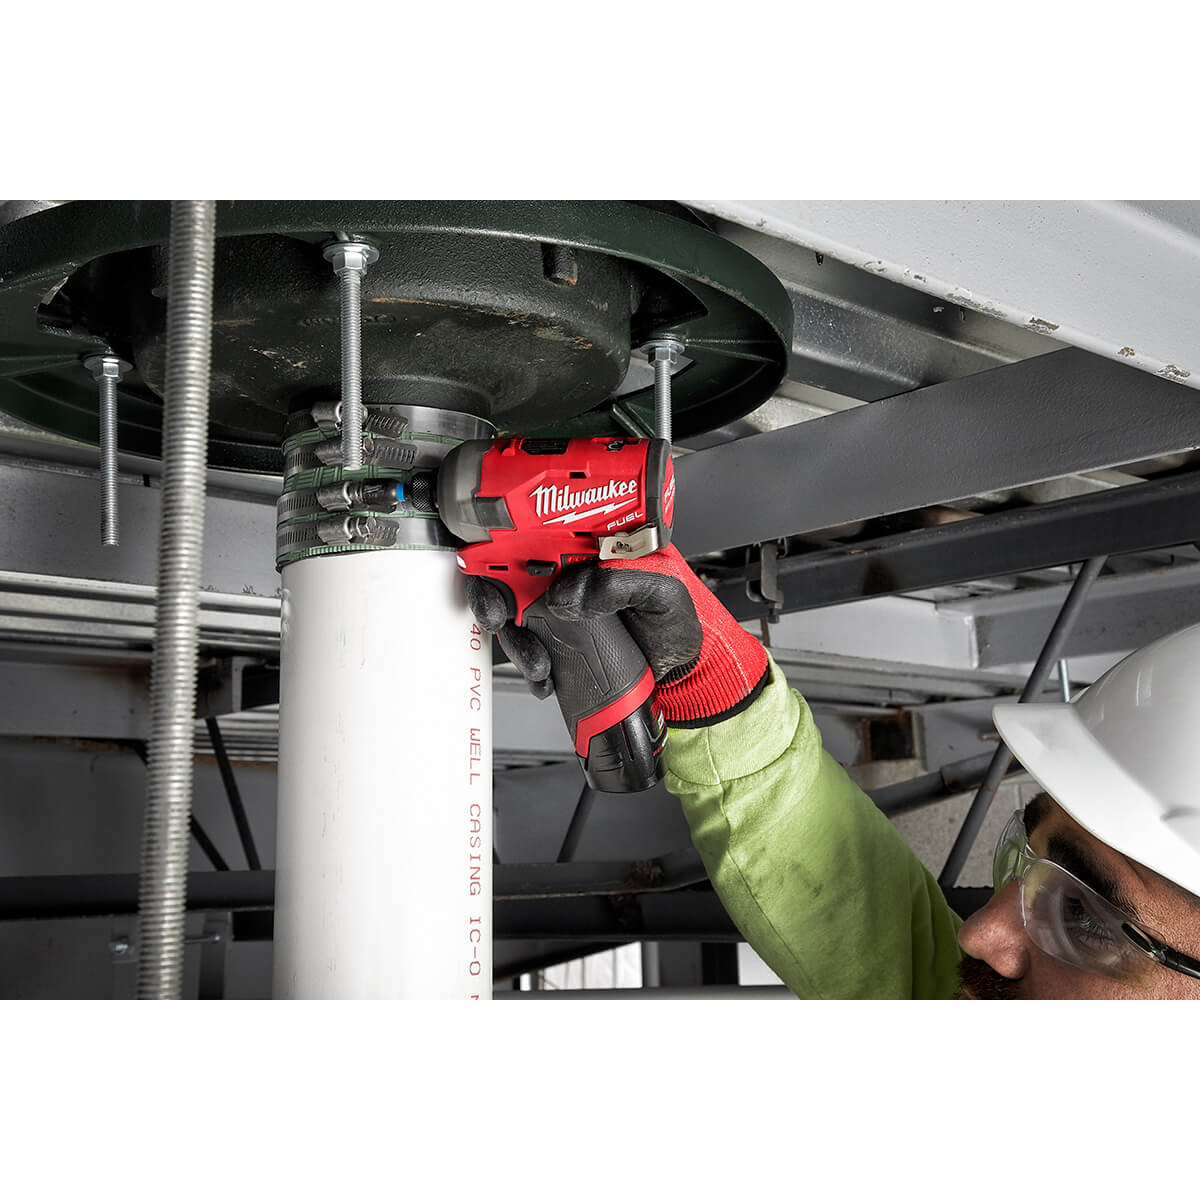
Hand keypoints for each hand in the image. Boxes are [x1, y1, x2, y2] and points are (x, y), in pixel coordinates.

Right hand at [466, 545, 768, 726]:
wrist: (685, 671)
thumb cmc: (681, 622)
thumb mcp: (664, 590)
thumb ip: (622, 582)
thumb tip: (575, 592)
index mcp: (595, 550)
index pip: (544, 533)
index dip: (512, 540)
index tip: (502, 560)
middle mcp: (573, 576)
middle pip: (513, 573)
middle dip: (495, 593)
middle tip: (500, 613)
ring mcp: (563, 611)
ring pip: (515, 615)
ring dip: (514, 637)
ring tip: (537, 659)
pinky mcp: (562, 643)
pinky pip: (531, 649)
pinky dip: (530, 664)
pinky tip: (546, 676)